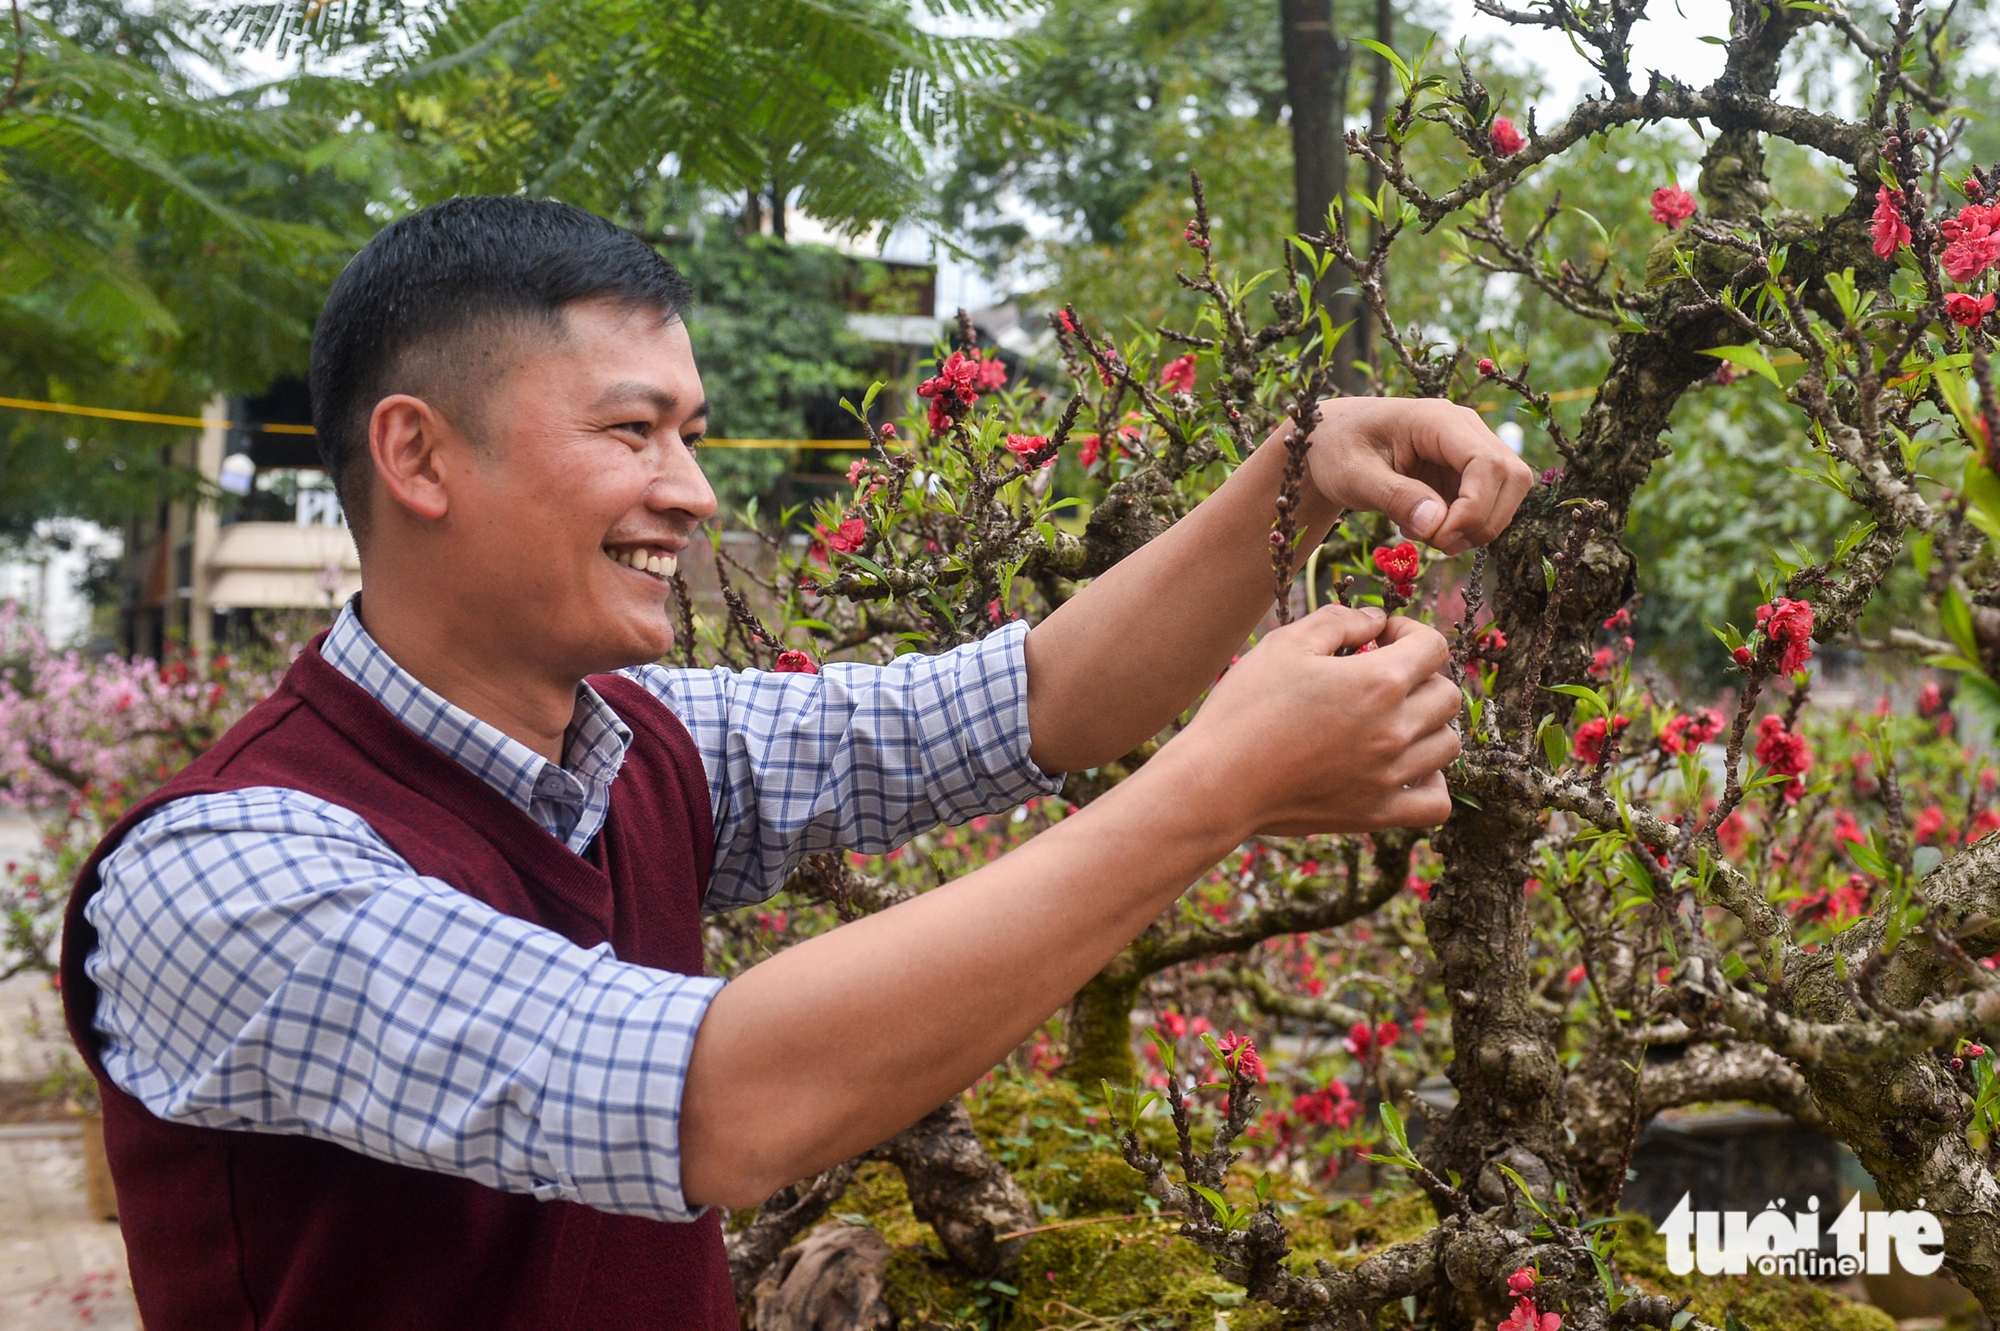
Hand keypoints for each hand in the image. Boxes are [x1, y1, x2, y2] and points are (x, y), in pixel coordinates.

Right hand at [1162, 604, 1460, 836]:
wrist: (1218, 783)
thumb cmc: (1245, 708)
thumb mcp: (1285, 643)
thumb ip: (1339, 621)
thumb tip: (1376, 621)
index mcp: (1379, 682)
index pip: (1433, 646)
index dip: (1410, 632)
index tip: (1380, 638)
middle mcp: (1396, 730)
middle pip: (1447, 694)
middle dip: (1420, 676)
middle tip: (1379, 677)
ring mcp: (1390, 776)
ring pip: (1448, 744)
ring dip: (1428, 724)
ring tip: (1391, 720)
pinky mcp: (1377, 814)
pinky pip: (1436, 803)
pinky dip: (1431, 782)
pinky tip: (1404, 768)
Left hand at [1302, 397, 1535, 556]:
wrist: (1333, 443)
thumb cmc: (1337, 450)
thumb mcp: (1352, 476)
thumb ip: (1392, 497)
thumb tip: (1434, 524)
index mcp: (1437, 419)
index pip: (1487, 462)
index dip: (1475, 508)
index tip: (1439, 537)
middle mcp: (1465, 429)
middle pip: (1512, 477)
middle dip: (1481, 522)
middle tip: (1433, 542)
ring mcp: (1472, 449)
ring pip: (1509, 493)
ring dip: (1476, 527)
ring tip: (1425, 534)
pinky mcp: (1469, 472)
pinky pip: (1490, 504)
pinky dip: (1467, 527)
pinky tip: (1428, 527)